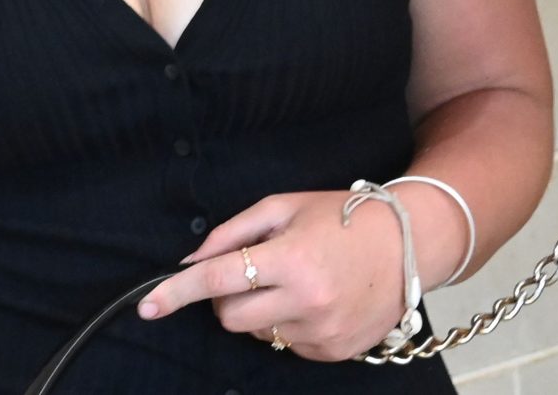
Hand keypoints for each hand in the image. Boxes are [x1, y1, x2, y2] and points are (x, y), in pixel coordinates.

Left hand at [133, 190, 411, 360]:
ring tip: (295, 282)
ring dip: (261, 311)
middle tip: (254, 271)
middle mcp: (306, 301)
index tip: (147, 305)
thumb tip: (191, 260)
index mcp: (292, 258)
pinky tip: (315, 300)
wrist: (410, 244)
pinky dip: (288, 325)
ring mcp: (321, 332)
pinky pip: (287, 345)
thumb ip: (234, 231)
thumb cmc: (346, 217)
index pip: (218, 279)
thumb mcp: (287, 206)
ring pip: (256, 333)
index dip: (177, 292)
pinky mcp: (333, 352)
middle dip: (228, 296)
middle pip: (229, 316)